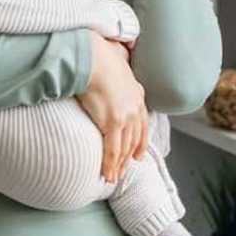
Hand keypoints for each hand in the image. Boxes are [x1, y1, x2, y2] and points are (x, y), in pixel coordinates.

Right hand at [77, 31, 148, 183]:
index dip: (140, 143)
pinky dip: (110, 164)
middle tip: (122, 172)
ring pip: (125, 148)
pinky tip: (106, 174)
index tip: (137, 156)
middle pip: (135, 140)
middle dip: (128, 158)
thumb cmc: (97, 58)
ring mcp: (126, 116)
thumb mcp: (115, 67)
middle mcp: (136, 107)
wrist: (92, 58)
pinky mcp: (113, 122)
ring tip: (112, 177)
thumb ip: (116, 74)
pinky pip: (112, 149)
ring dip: (118, 165)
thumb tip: (111, 66)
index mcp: (137, 94)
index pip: (143, 125)